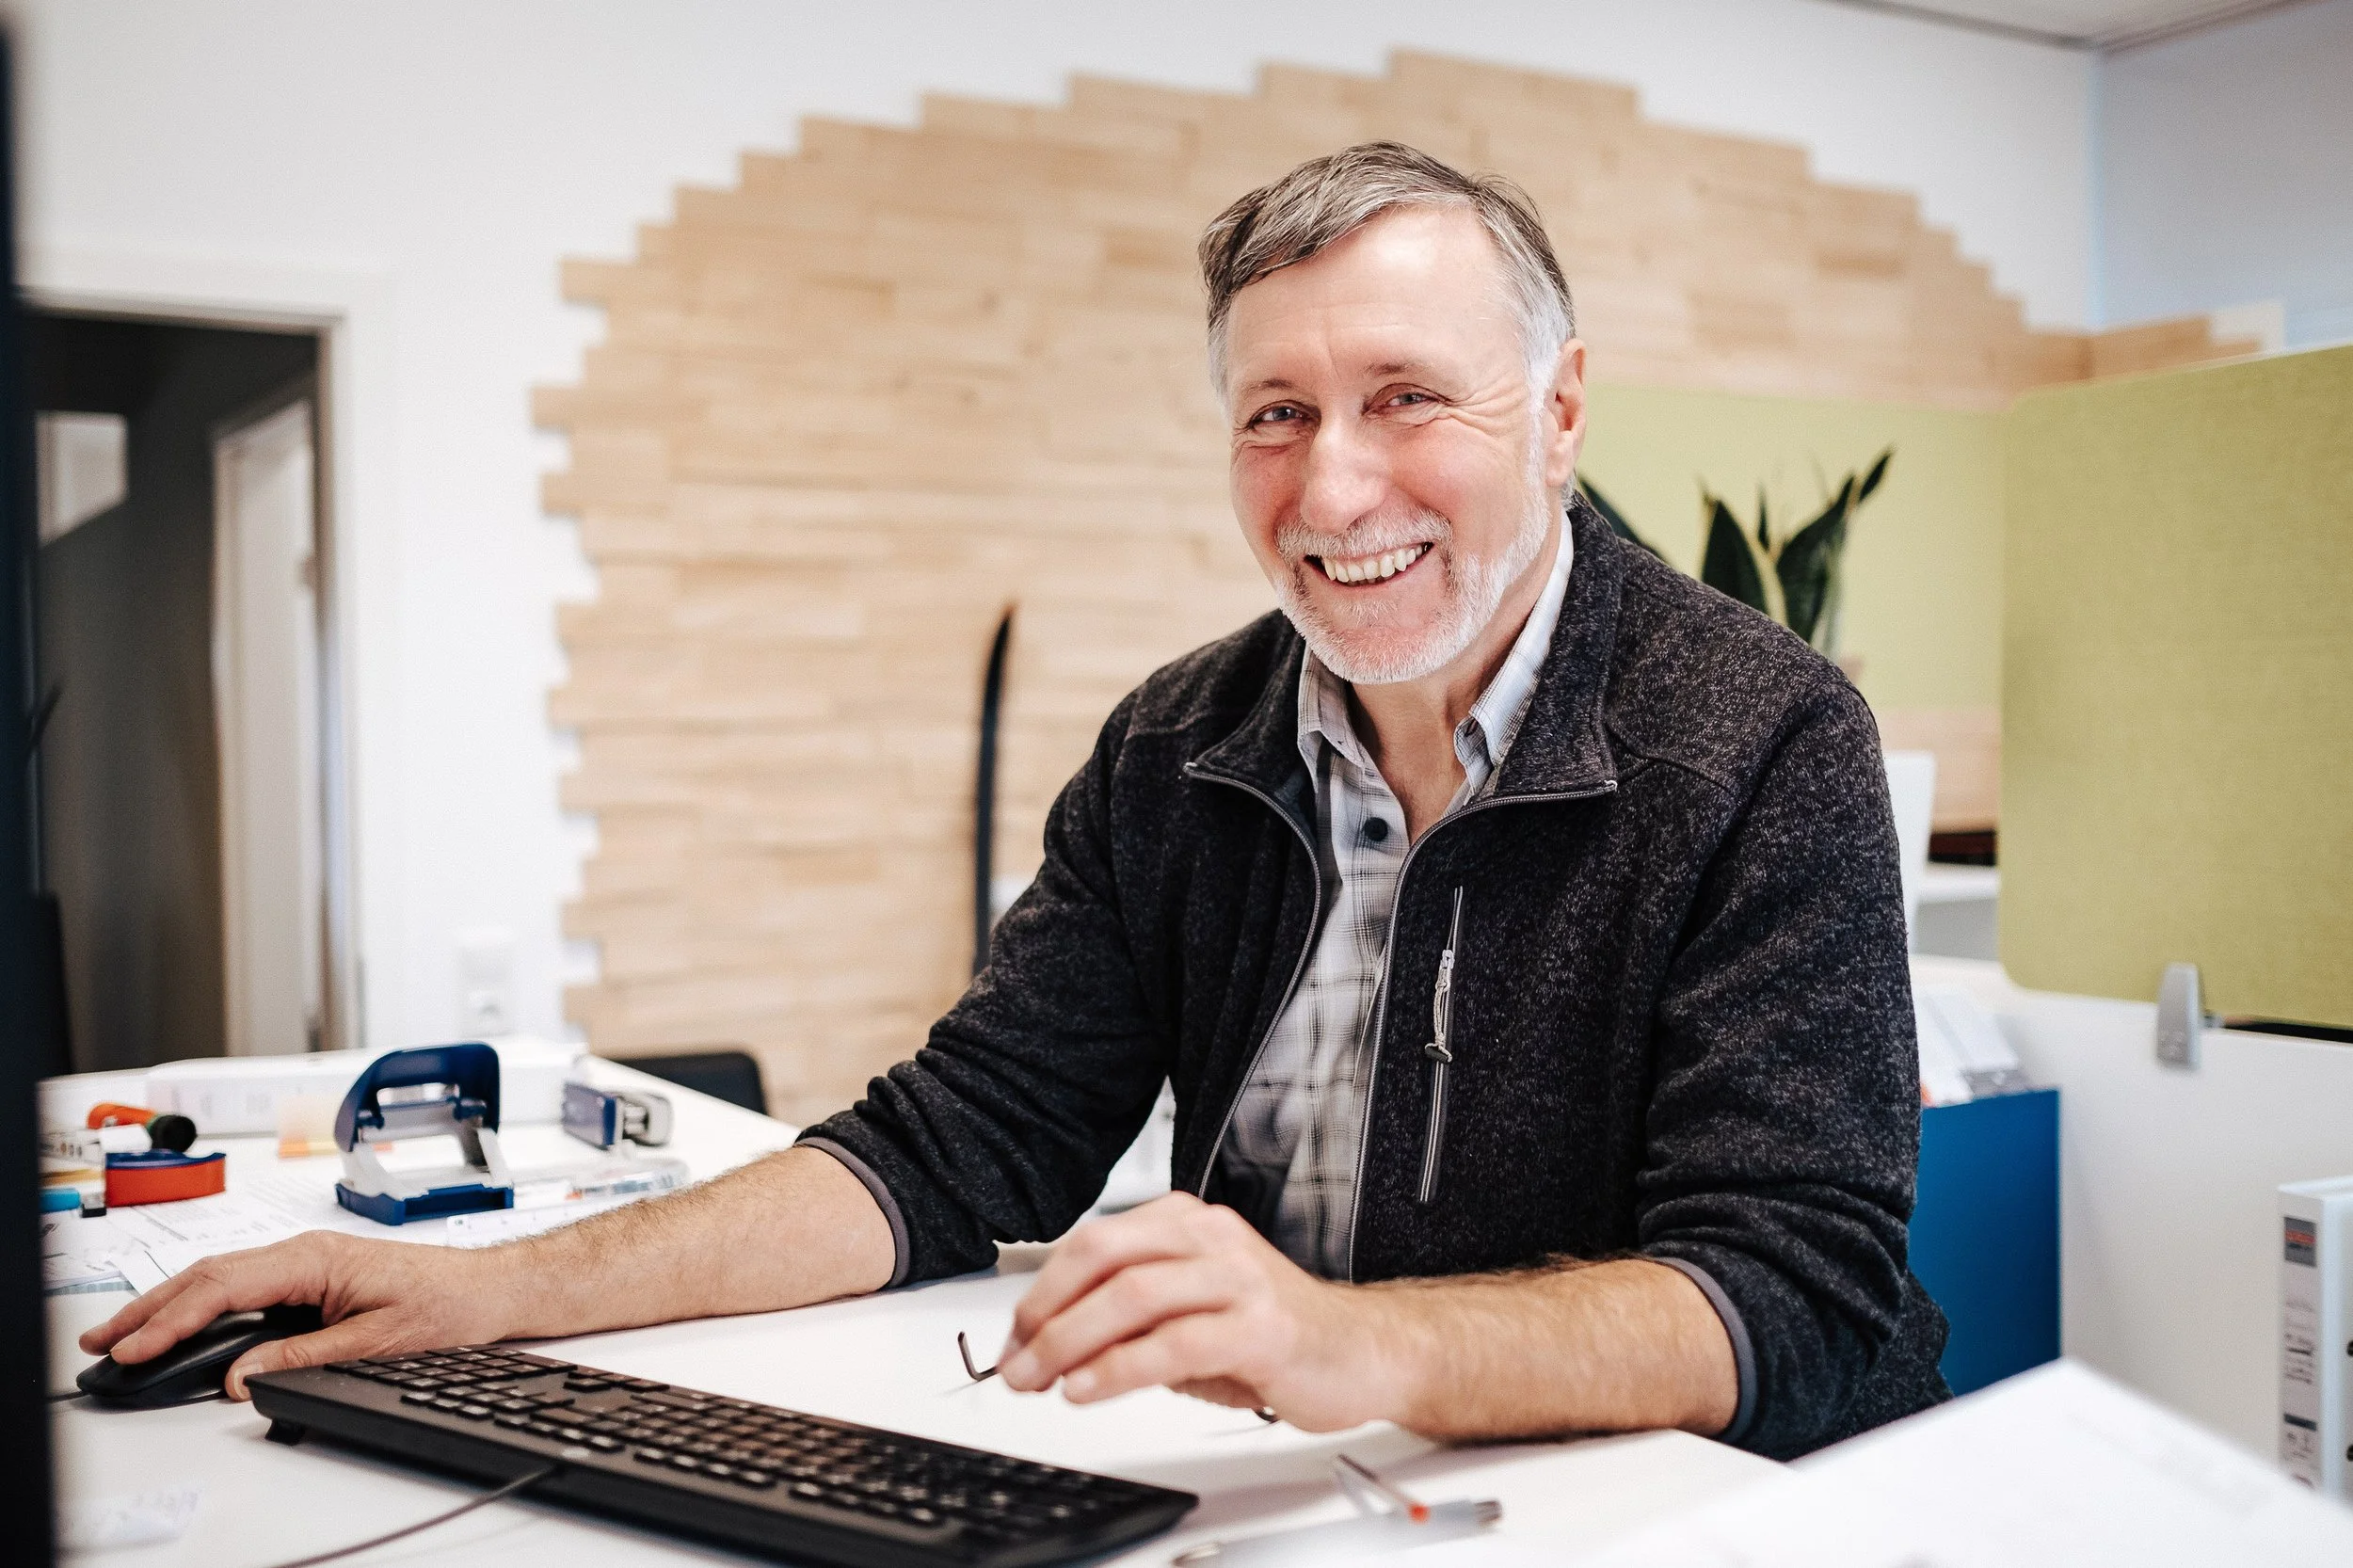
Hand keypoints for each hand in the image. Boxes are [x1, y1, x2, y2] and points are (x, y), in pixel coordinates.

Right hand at [79, 1230, 516, 1399]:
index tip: (138, 1347)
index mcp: (316, 1258)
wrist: (487, 1289)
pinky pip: (241, 1287)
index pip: (226, 1286)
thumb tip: (242, 1376)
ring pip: (219, 1279)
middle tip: (104, 1343)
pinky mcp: (308, 1277)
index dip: (175, 1319)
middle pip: (209, 1277)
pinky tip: (178, 1325)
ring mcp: (303, 1262)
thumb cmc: (447, 1303)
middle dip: (152, 1309)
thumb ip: (305, 1357)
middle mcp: (303, 1252)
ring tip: (123, 1336)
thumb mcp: (377, 1341)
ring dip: (169, 1306)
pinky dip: (201, 1306)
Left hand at [995, 1192, 1396, 1430]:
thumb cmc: (1273, 1331)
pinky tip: (1088, 1389)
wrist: (1363, 1351)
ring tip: (1040, 1379)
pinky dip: (1118, 1369)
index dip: (1041, 1291)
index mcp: (1187, 1222)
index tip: (1014, 1337)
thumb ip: (1130, 1316)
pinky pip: (1173, 1343)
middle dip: (1046, 1313)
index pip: (1093, 1242)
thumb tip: (1052, 1342)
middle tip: (1016, 1361)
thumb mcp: (1189, 1311)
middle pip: (1102, 1258)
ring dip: (1070, 1344)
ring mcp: (1237, 1278)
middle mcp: (1211, 1237)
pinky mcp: (1259, 1327)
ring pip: (1131, 1297)